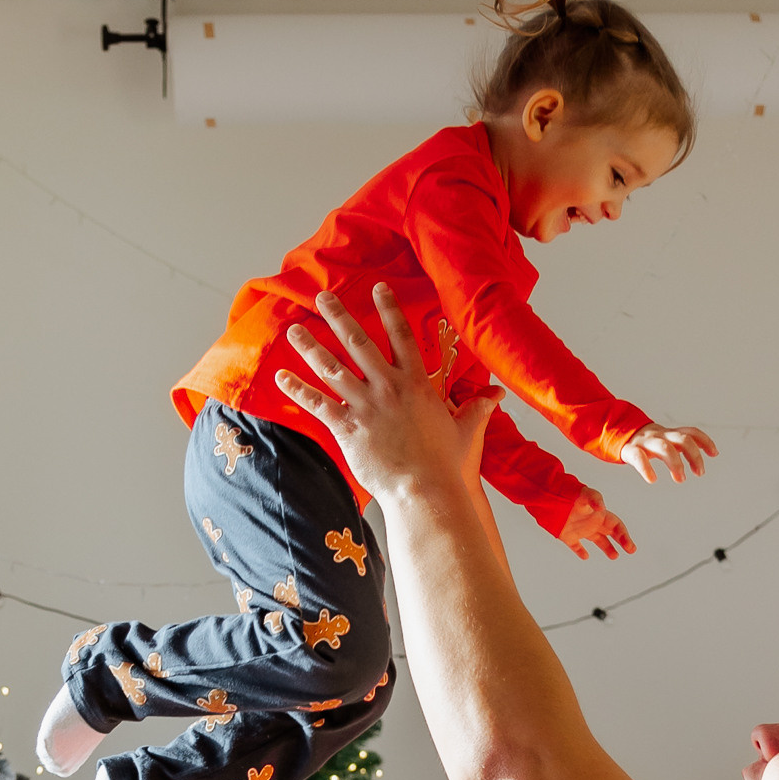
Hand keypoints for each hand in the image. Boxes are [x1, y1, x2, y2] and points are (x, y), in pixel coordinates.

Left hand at [276, 285, 494, 504]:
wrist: (424, 491)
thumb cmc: (445, 464)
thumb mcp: (465, 430)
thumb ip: (477, 408)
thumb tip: (497, 395)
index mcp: (415, 383)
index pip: (400, 335)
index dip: (388, 309)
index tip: (377, 288)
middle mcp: (388, 387)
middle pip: (358, 343)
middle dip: (338, 316)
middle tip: (321, 297)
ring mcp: (365, 406)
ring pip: (332, 368)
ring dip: (310, 347)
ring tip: (293, 330)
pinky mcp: (348, 429)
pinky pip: (318, 404)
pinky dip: (297, 389)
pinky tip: (281, 376)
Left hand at [558, 489, 636, 561]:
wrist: (548, 496)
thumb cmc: (568, 493)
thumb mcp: (584, 494)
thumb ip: (594, 499)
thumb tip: (602, 508)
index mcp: (599, 514)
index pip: (616, 525)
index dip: (624, 535)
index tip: (629, 547)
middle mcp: (592, 522)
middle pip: (611, 533)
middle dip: (622, 541)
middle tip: (631, 550)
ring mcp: (580, 529)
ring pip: (597, 540)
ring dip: (607, 548)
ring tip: (615, 556)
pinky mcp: (568, 536)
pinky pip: (576, 546)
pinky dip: (580, 551)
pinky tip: (585, 557)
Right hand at [619, 424, 716, 486]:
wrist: (614, 429)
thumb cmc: (643, 442)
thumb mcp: (663, 440)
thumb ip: (680, 445)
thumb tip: (703, 456)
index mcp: (668, 433)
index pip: (691, 432)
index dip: (705, 441)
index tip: (714, 454)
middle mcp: (659, 435)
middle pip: (682, 439)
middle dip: (694, 456)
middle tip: (699, 473)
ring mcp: (645, 441)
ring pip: (664, 448)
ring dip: (676, 463)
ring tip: (681, 479)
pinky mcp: (630, 449)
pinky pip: (639, 457)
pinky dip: (646, 468)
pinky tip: (652, 479)